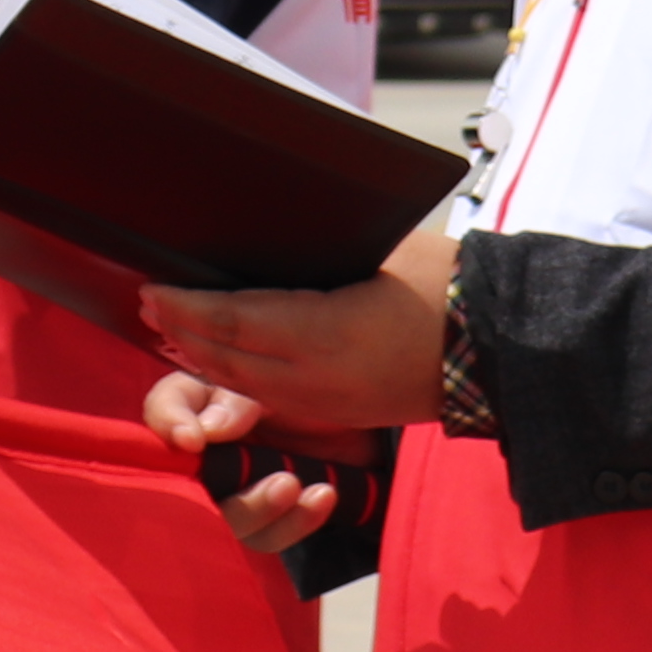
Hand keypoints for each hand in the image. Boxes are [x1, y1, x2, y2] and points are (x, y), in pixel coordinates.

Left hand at [137, 221, 463, 438]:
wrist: (504, 349)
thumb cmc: (448, 286)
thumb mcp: (379, 254)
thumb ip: (319, 255)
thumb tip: (268, 239)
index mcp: (326, 334)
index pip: (235, 322)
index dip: (187, 308)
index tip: (151, 290)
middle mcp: (318, 378)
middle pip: (229, 359)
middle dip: (182, 333)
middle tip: (147, 306)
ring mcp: (329, 402)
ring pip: (246, 386)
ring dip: (202, 360)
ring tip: (170, 333)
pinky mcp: (342, 412)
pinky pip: (273, 399)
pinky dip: (236, 380)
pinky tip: (220, 364)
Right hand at [145, 372, 344, 558]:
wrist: (360, 423)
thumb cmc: (309, 388)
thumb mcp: (277, 384)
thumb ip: (236, 400)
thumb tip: (207, 430)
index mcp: (199, 403)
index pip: (162, 409)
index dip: (169, 424)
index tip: (192, 440)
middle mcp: (206, 451)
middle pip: (188, 484)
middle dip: (230, 490)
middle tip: (281, 481)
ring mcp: (233, 489)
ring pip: (227, 519)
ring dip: (262, 510)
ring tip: (298, 486)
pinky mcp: (263, 519)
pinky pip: (266, 536)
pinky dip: (295, 522)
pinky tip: (323, 497)